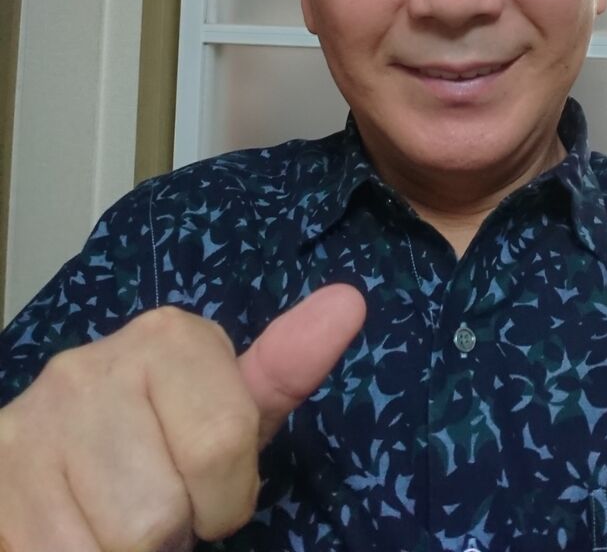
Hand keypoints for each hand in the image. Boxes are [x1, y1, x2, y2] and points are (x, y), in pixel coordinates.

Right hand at [0, 283, 364, 549]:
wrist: (55, 457)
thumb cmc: (165, 437)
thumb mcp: (230, 407)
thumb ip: (286, 368)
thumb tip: (350, 302)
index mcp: (166, 339)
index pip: (224, 445)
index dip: (227, 497)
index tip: (211, 488)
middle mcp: (90, 367)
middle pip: (160, 514)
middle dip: (170, 535)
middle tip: (156, 509)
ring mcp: (29, 423)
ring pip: (109, 548)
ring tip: (114, 521)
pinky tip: (73, 532)